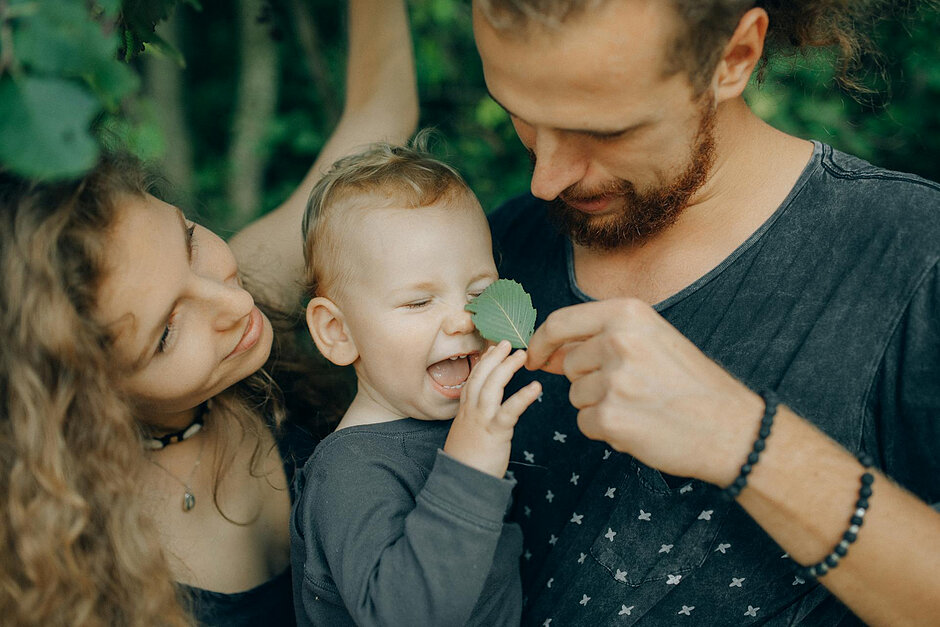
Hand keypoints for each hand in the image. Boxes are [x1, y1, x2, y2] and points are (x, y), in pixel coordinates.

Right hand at [444, 341, 541, 477]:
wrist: (461, 485)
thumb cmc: (467, 463)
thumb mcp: (467, 436)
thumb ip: (476, 421)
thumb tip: (488, 414)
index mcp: (465, 411)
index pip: (473, 379)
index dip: (484, 362)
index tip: (494, 349)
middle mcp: (471, 411)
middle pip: (481, 376)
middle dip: (494, 357)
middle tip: (507, 342)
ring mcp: (481, 420)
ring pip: (492, 386)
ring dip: (507, 368)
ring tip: (522, 355)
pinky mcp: (495, 432)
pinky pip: (509, 410)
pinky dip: (523, 397)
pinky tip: (536, 387)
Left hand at [526, 298, 763, 484]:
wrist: (731, 427)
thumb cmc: (691, 383)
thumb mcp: (652, 339)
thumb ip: (601, 338)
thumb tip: (545, 352)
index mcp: (628, 313)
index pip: (561, 322)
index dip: (541, 341)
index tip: (533, 356)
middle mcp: (618, 341)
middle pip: (569, 364)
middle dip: (587, 379)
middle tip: (630, 389)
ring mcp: (613, 379)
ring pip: (576, 395)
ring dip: (598, 405)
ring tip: (640, 406)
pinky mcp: (610, 416)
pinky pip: (585, 422)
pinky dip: (604, 429)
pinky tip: (638, 426)